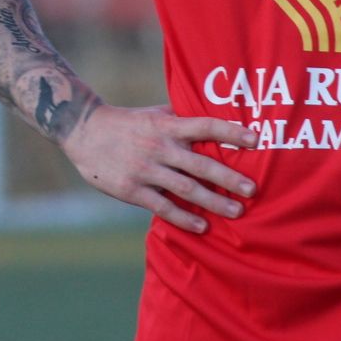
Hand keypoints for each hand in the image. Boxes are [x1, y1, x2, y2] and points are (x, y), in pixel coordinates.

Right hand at [61, 104, 257, 234]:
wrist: (84, 131)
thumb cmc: (126, 122)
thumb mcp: (154, 114)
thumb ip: (181, 118)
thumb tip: (213, 116)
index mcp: (167, 126)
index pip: (205, 126)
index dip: (231, 132)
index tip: (256, 140)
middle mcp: (160, 148)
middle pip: (201, 164)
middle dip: (229, 178)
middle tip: (253, 189)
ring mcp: (146, 170)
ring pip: (186, 189)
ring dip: (213, 202)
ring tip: (236, 211)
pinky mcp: (133, 190)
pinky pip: (163, 207)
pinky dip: (184, 218)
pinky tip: (202, 227)